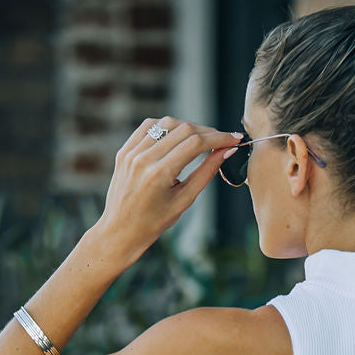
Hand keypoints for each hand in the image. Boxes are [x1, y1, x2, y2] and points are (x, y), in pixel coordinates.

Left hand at [92, 117, 243, 268]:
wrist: (120, 230)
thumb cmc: (154, 222)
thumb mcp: (185, 200)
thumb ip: (206, 172)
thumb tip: (226, 152)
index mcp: (159, 173)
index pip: (195, 143)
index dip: (219, 138)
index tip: (234, 139)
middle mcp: (143, 158)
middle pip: (184, 130)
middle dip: (207, 132)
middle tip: (222, 140)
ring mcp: (131, 152)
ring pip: (167, 124)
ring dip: (188, 127)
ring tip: (202, 139)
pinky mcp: (125, 150)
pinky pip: (149, 127)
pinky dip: (167, 127)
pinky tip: (178, 136)